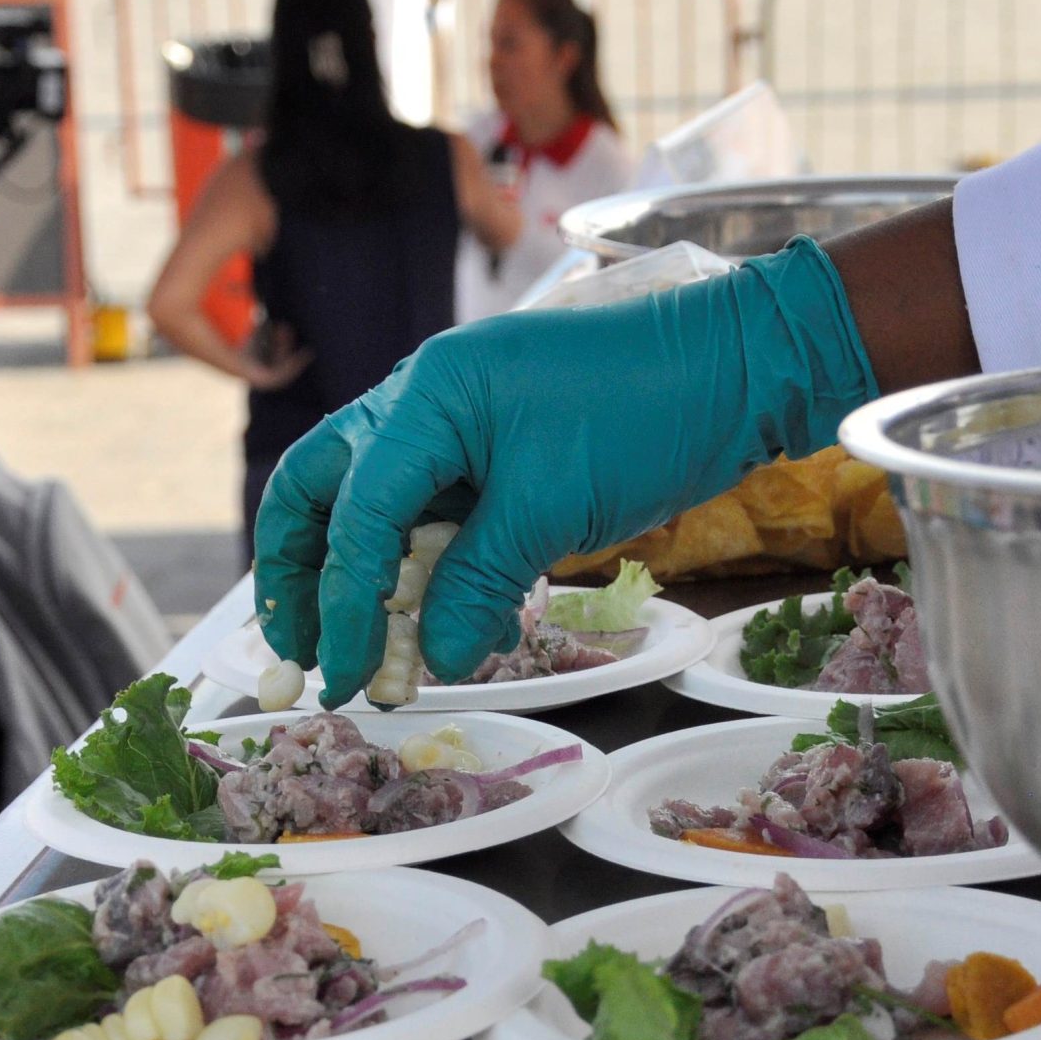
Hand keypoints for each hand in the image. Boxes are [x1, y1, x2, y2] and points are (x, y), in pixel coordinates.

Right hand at [252, 240, 877, 703]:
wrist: (737, 366)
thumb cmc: (646, 416)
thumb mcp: (553, 509)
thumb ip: (479, 582)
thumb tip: (433, 657)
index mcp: (425, 398)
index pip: (353, 512)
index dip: (342, 602)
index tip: (343, 673)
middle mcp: (422, 403)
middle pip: (324, 492)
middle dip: (304, 576)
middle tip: (304, 653)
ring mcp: (457, 425)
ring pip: (376, 507)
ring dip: (362, 580)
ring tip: (361, 652)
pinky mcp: (496, 454)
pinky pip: (435, 516)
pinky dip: (423, 571)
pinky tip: (432, 624)